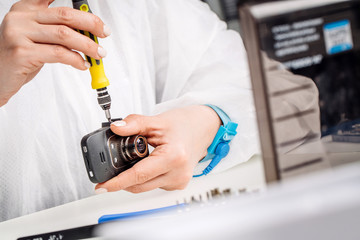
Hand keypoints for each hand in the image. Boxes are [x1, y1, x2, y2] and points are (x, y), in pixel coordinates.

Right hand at [0, 0, 109, 105]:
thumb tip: (88, 31)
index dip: (78, 7)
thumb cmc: (20, 57)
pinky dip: (76, 59)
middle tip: (104, 32)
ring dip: (87, 45)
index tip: (95, 16)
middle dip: (90, 24)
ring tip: (98, 53)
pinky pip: (58, 54)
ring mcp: (19, 34)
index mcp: (25, 9)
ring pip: (64, 35)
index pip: (55, 1)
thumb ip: (56, 29)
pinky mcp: (22, 53)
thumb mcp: (35, 36)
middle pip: (65, 15)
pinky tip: (82, 64)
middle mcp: (20, 17)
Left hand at [95, 105, 220, 192]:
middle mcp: (178, 174)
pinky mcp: (178, 184)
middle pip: (139, 185)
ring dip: (134, 177)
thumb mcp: (157, 121)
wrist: (204, 127)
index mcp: (173, 157)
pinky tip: (148, 162)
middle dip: (122, 179)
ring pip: (145, 187)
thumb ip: (134, 124)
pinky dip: (145, 176)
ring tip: (137, 157)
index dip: (117, 182)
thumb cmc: (185, 124)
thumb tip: (115, 129)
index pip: (138, 175)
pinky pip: (154, 185)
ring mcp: (179, 181)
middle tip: (111, 168)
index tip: (102, 186)